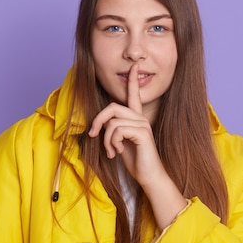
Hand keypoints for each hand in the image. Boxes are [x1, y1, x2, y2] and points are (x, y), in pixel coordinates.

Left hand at [88, 64, 162, 186]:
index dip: (132, 80)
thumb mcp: (119, 142)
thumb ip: (113, 129)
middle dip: (98, 120)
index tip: (134, 66)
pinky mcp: (142, 133)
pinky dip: (112, 142)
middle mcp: (140, 118)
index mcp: (136, 118)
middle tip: (93, 135)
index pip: (134, 95)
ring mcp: (142, 124)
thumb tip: (102, 123)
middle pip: (112, 107)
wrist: (149, 177)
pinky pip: (117, 130)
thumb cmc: (135, 161)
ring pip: (112, 121)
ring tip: (111, 151)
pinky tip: (118, 152)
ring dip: (106, 139)